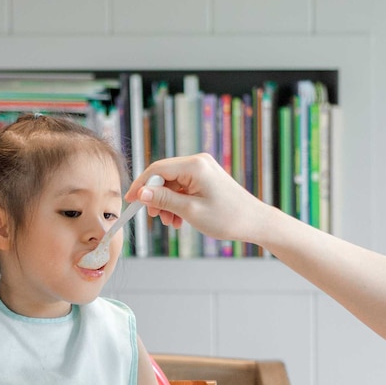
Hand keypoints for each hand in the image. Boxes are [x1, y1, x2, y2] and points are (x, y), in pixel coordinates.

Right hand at [125, 153, 265, 242]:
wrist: (255, 222)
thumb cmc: (228, 217)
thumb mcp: (190, 210)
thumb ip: (164, 200)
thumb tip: (141, 193)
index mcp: (195, 166)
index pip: (157, 170)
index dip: (141, 186)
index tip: (130, 201)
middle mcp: (198, 162)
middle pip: (164, 176)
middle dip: (156, 197)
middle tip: (155, 217)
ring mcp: (203, 169)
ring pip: (172, 184)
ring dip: (167, 203)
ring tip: (171, 222)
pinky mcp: (206, 178)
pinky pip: (183, 188)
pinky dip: (177, 202)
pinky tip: (179, 219)